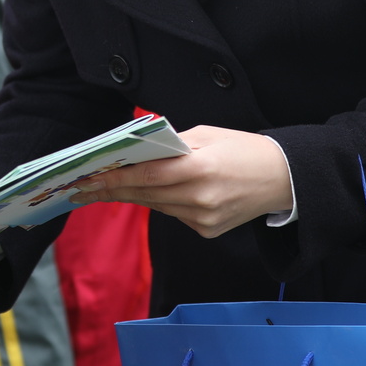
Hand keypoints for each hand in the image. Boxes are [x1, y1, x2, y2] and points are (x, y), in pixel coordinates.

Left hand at [69, 125, 292, 238]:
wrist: (284, 178)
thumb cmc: (244, 149)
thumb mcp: (206, 135)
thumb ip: (171, 145)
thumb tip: (135, 152)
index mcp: (200, 169)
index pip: (145, 175)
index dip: (113, 179)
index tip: (86, 179)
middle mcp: (200, 198)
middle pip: (144, 195)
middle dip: (111, 190)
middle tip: (81, 188)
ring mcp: (204, 219)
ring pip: (156, 206)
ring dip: (132, 196)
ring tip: (104, 188)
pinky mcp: (208, 230)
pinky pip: (173, 214)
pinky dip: (161, 202)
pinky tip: (151, 192)